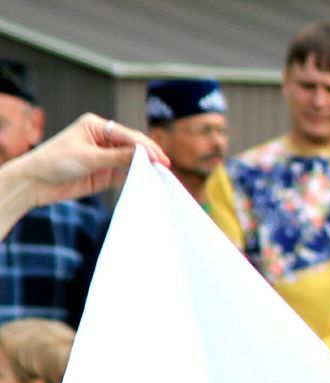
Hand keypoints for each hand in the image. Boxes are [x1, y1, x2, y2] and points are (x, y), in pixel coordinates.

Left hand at [8, 114, 167, 210]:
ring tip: (161, 174)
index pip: (127, 135)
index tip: (159, 158)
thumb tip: (144, 155)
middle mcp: (103, 139)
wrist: (36, 182)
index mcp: (96, 126)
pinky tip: (148, 180)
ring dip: (145, 166)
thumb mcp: (89, 157)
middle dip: (149, 155)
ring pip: (132, 160)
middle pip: (133, 145)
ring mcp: (106, 156)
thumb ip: (117, 157)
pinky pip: (127, 173)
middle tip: (165, 166)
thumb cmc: (55, 161)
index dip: (145, 146)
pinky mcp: (106, 173)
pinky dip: (138, 177)